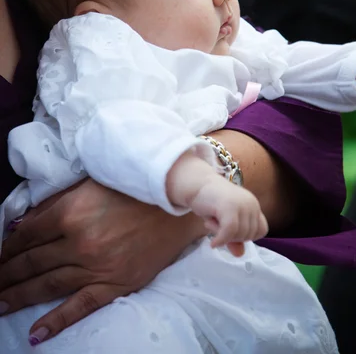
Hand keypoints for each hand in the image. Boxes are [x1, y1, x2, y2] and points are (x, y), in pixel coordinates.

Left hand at [0, 179, 204, 342]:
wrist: (177, 208)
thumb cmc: (133, 190)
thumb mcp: (90, 184)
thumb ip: (55, 203)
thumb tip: (21, 225)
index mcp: (72, 211)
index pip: (27, 235)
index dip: (7, 248)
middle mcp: (80, 241)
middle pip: (32, 262)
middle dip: (5, 274)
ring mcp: (97, 266)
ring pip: (47, 285)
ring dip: (18, 296)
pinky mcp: (116, 284)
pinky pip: (80, 306)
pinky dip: (56, 322)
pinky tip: (35, 333)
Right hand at [190, 177, 267, 256]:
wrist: (197, 184)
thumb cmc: (211, 202)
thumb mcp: (225, 222)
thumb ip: (233, 237)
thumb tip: (240, 254)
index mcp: (253, 205)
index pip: (262, 230)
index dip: (248, 236)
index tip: (232, 232)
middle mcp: (251, 203)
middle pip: (249, 235)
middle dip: (232, 237)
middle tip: (217, 225)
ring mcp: (241, 204)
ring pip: (239, 235)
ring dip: (223, 236)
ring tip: (212, 223)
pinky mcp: (229, 206)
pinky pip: (229, 232)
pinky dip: (221, 240)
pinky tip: (213, 243)